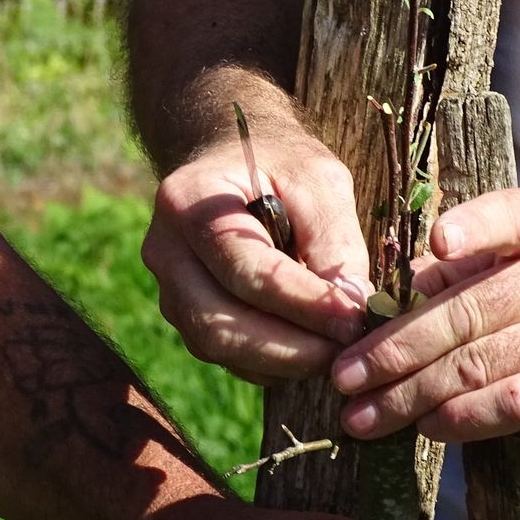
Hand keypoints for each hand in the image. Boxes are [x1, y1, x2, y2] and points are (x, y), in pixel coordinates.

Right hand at [143, 132, 372, 382]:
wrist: (234, 157)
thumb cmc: (281, 163)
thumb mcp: (320, 181)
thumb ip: (336, 242)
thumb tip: (352, 310)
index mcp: (190, 204)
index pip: (247, 272)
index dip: (304, 304)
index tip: (354, 321)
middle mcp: (165, 250)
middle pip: (219, 324)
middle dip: (289, 348)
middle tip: (346, 351)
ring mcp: (167, 287)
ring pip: (217, 347)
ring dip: (281, 361)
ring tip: (334, 350)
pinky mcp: (183, 314)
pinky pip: (222, 355)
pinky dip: (269, 362)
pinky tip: (308, 348)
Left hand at [331, 187, 519, 444]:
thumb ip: (482, 262)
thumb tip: (402, 288)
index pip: (514, 216)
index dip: (475, 228)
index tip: (432, 248)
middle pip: (470, 309)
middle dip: (395, 346)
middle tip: (344, 373)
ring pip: (481, 363)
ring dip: (411, 393)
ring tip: (364, 414)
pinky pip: (515, 403)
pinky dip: (464, 417)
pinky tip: (428, 426)